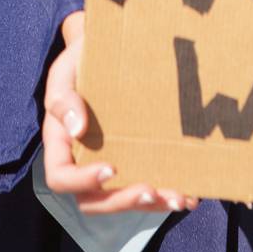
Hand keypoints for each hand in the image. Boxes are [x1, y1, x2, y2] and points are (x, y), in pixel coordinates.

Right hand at [42, 8, 199, 215]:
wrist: (106, 47)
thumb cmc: (80, 60)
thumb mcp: (64, 73)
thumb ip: (63, 98)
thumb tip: (77, 128)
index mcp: (61, 144)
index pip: (61, 177)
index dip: (82, 181)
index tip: (111, 169)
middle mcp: (84, 161)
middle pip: (94, 199)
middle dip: (124, 201)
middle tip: (151, 191)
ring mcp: (110, 161)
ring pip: (123, 198)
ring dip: (151, 204)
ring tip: (180, 198)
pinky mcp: (135, 158)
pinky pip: (146, 184)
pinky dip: (167, 194)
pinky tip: (191, 196)